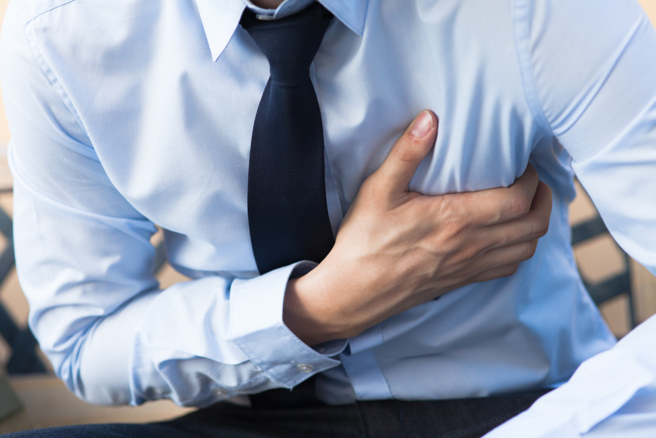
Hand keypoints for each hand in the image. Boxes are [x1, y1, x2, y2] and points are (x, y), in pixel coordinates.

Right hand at [283, 110, 552, 345]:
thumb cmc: (364, 241)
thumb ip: (407, 153)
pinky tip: (505, 237)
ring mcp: (468, 267)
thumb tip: (430, 119)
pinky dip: (518, 250)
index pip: (516, 200)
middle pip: (533, 226)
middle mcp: (470, 246)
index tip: (523, 165)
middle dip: (543, 200)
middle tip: (534, 182)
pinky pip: (507, 269)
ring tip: (526, 206)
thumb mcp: (378, 190)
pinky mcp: (461, 281)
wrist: (353, 292)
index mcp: (454, 219)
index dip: (530, 180)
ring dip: (535, 226)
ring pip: (526, 250)